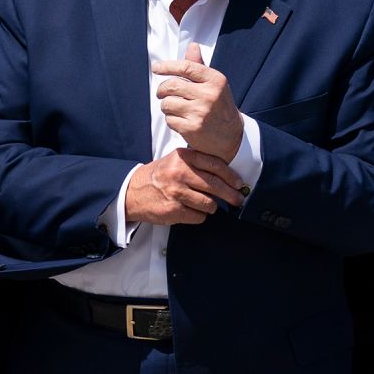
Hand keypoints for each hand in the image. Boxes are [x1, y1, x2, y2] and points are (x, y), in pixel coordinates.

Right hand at [125, 147, 246, 224]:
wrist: (134, 191)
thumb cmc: (161, 176)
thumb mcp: (177, 161)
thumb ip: (198, 163)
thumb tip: (228, 176)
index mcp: (184, 157)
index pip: (215, 165)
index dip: (231, 176)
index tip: (239, 184)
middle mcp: (180, 173)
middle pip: (215, 185)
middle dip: (231, 195)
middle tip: (238, 199)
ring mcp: (176, 192)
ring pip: (209, 204)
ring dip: (211, 207)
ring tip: (206, 205)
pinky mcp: (173, 210)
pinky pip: (198, 216)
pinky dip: (199, 216)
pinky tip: (192, 211)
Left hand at [153, 42, 243, 160]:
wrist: (232, 136)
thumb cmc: (219, 106)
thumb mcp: (214, 84)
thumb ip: (200, 66)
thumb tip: (192, 46)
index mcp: (215, 80)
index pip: (186, 67)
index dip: (167, 66)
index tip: (156, 68)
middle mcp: (209, 95)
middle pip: (172, 85)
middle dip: (162, 89)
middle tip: (162, 93)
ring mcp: (200, 112)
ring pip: (167, 103)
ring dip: (166, 106)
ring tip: (175, 108)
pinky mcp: (192, 128)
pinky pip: (169, 120)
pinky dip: (171, 120)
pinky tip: (181, 121)